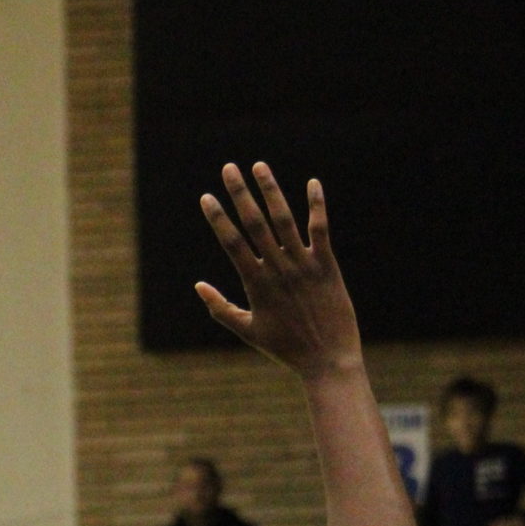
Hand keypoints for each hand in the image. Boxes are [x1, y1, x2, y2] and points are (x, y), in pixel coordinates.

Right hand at [195, 164, 363, 378]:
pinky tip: (311, 183)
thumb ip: (221, 308)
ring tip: (259, 166)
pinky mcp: (327, 265)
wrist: (327, 359)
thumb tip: (198, 285)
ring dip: (270, 191)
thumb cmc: (285, 348)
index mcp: (256, 284)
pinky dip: (316, 205)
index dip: (218, 218)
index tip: (206, 197)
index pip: (232, 243)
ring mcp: (303, 265)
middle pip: (254, 223)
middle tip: (228, 167)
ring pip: (284, 220)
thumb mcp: (247, 331)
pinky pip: (320, 229)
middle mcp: (278, 269)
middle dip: (239, 193)